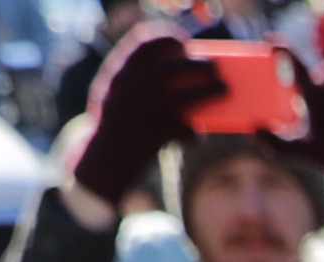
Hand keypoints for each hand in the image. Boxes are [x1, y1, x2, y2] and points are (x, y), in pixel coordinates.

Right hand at [71, 22, 205, 201]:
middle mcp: (135, 87)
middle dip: (199, 64)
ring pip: (190, 95)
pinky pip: (187, 129)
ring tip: (224, 89)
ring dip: (211, 90)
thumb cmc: (112, 126)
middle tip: (213, 66)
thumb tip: (174, 70)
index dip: (167, 38)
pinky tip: (197, 135)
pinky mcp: (161, 134)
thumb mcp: (112, 95)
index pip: (145, 43)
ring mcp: (149, 110)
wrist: (99, 161)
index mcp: (121, 74)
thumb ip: (133, 79)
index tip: (182, 40)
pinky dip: (194, 133)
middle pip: (176, 67)